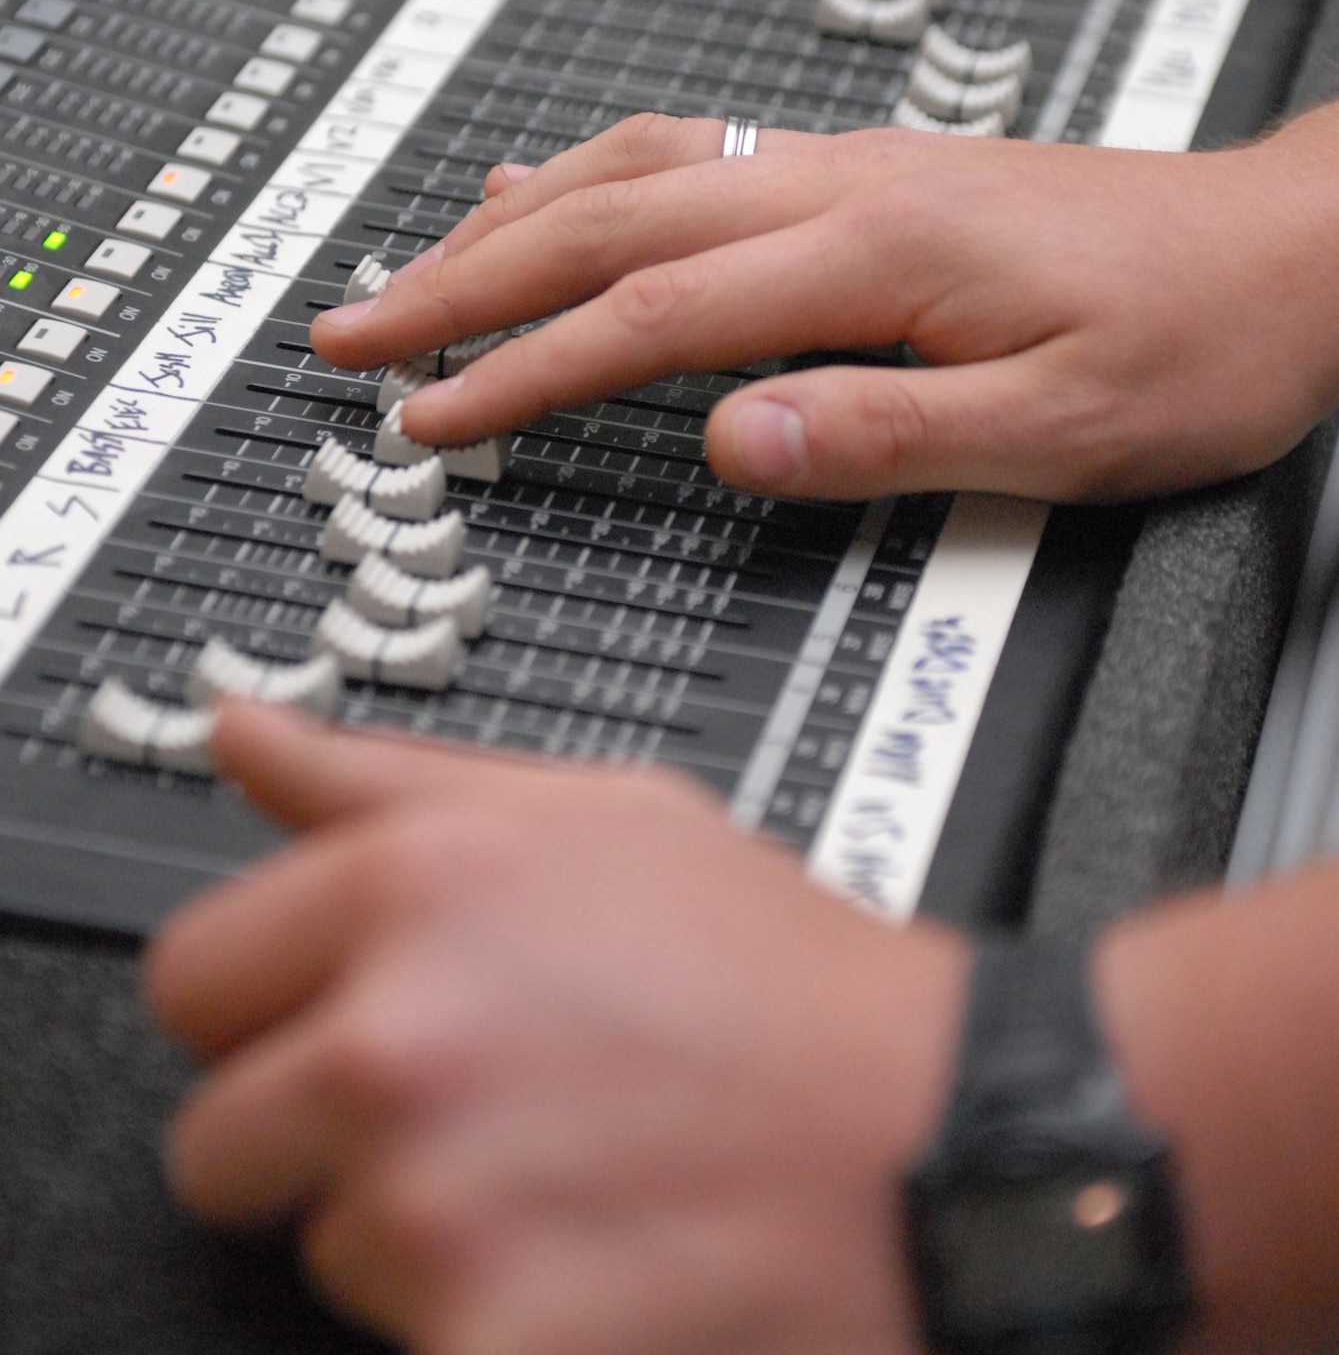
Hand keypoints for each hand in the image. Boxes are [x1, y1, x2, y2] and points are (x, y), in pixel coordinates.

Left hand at [149, 702, 967, 1354]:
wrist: (934, 1143)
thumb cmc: (782, 978)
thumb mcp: (600, 815)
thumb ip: (388, 779)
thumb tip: (243, 729)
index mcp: (413, 887)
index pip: (191, 975)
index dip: (271, 1005)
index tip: (342, 1019)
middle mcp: (397, 1040)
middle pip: (220, 1137)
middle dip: (319, 1134)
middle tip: (468, 1112)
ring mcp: (432, 1204)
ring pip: (324, 1246)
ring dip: (419, 1231)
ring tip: (562, 1174)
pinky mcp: (481, 1343)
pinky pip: (412, 1339)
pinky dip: (488, 1321)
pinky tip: (590, 1258)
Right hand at [310, 107, 1338, 502]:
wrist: (1289, 251)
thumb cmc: (1192, 343)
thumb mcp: (1063, 429)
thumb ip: (884, 435)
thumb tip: (725, 442)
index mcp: (878, 255)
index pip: (652, 314)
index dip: (525, 368)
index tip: (434, 412)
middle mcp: (844, 188)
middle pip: (605, 221)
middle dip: (463, 281)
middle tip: (352, 330)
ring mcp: (849, 166)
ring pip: (634, 169)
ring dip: (507, 220)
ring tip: (411, 268)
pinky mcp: (866, 169)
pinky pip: (692, 146)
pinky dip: (594, 167)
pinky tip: (549, 182)